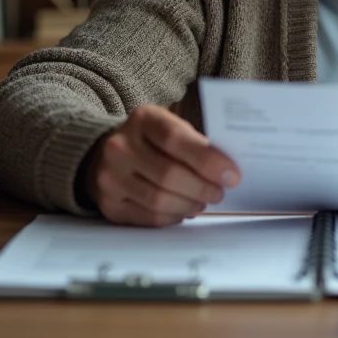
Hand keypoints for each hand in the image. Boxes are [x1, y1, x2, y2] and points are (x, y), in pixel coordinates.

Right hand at [84, 105, 240, 226]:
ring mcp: (110, 177)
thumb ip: (194, 143)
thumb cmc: (151, 141)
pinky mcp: (109, 204)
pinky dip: (173, 217)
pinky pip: (148, 217)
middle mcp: (120, 147)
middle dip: (202, 188)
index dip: (207, 160)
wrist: (105, 154)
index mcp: (142, 120)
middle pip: (168, 175)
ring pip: (159, 200)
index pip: (175, 139)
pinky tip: (183, 210)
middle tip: (219, 193)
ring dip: (189, 205)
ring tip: (202, 202)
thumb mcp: (170, 126)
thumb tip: (226, 171)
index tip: (232, 175)